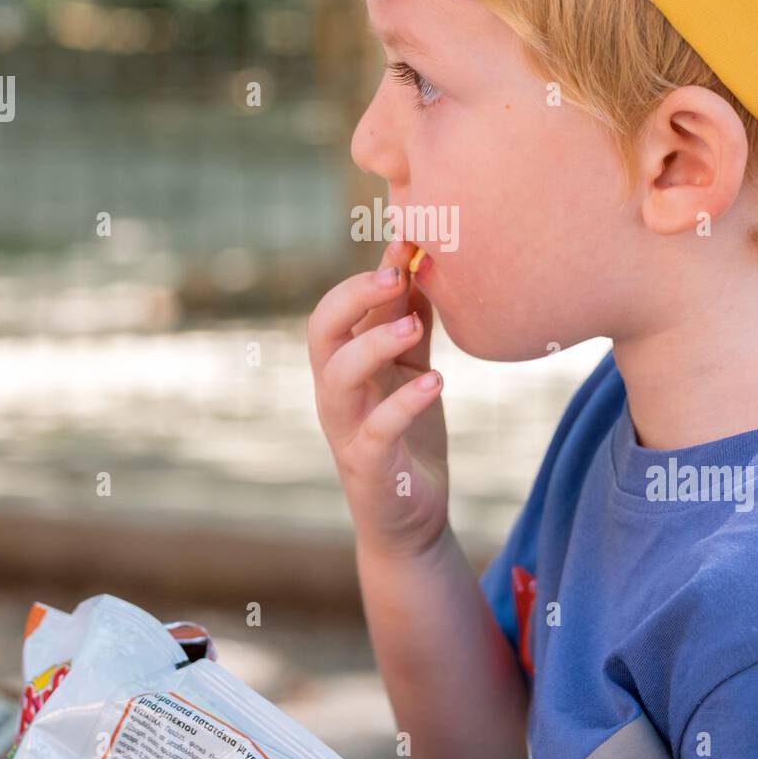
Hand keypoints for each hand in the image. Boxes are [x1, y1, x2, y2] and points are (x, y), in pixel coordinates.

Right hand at [307, 238, 448, 558]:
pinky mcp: (368, 465)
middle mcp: (334, 393)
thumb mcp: (411, 370)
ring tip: (413, 327)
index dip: (367, 274)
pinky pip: (375, 430)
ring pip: (338, 377)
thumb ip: (410, 323)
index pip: (338, 308)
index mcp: (343, 365)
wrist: (409, 518)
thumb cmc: (408, 436)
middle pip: (322, 332)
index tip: (405, 240)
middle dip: (353, 297)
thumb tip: (421, 264)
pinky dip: (403, 404)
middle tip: (395, 274)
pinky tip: (436, 382)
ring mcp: (346, 429)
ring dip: (372, 345)